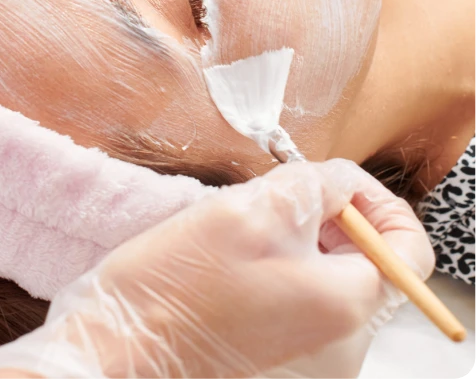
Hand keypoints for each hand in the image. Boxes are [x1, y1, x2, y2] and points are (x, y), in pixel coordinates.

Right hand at [0, 160, 434, 378]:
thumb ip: (317, 183)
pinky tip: (239, 251)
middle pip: (367, 257)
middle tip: (280, 194)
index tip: (336, 181)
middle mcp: (342, 340)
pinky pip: (302, 294)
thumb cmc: (183, 282)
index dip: (381, 201)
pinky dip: (283, 261)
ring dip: (301, 234)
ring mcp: (311, 351)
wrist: (124, 345)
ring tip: (251, 221)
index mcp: (347, 305)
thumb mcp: (257, 209)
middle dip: (331, 213)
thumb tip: (342, 182)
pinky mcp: (279, 349)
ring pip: (330, 272)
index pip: (410, 248)